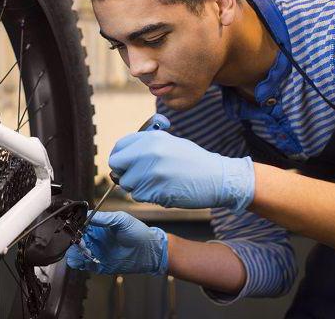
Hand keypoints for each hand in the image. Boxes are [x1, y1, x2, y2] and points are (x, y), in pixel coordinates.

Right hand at [65, 211, 167, 274]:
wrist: (149, 251)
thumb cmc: (138, 232)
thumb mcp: (121, 219)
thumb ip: (104, 218)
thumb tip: (87, 214)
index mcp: (97, 226)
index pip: (79, 225)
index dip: (75, 228)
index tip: (75, 230)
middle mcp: (94, 239)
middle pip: (74, 240)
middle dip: (73, 241)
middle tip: (81, 242)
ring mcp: (95, 252)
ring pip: (75, 253)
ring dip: (76, 253)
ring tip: (87, 251)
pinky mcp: (98, 265)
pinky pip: (83, 265)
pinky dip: (82, 263)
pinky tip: (90, 259)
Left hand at [109, 128, 254, 211]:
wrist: (217, 178)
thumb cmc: (193, 161)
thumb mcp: (169, 142)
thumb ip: (145, 147)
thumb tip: (122, 158)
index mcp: (151, 138)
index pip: (119, 147)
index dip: (120, 158)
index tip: (126, 165)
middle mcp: (148, 152)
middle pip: (116, 166)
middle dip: (124, 173)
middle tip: (138, 177)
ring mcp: (151, 172)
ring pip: (127, 184)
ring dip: (137, 187)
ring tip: (158, 183)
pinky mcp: (155, 190)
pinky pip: (139, 196)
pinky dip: (148, 196)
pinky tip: (164, 190)